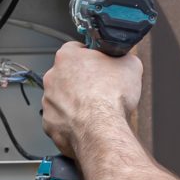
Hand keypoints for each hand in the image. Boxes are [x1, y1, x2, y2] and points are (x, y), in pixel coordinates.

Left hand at [39, 41, 143, 158]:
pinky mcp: (49, 124)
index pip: (77, 49)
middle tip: (100, 90)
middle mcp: (52, 77)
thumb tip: (125, 61)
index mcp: (67, 57)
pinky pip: (61, 121)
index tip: (101, 65)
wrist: (101, 130)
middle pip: (67, 75)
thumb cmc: (111, 97)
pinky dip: (72, 123)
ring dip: (75, 103)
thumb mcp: (131, 66)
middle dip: (82, 81)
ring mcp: (48, 102)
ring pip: (62, 99)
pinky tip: (87, 124)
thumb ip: (124, 58)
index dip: (92, 57)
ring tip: (95, 110)